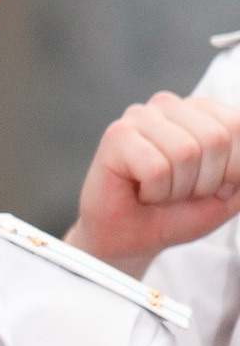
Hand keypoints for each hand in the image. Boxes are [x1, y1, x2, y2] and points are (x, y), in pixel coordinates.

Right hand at [68, 92, 239, 272]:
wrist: (131, 240)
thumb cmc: (175, 213)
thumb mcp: (231, 191)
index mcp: (201, 110)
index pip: (238, 127)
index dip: (230, 169)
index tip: (208, 185)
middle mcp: (170, 105)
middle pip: (216, 138)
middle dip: (205, 180)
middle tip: (180, 192)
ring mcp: (140, 116)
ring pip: (185, 152)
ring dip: (176, 189)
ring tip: (159, 192)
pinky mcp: (117, 135)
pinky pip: (156, 168)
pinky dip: (154, 192)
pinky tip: (140, 192)